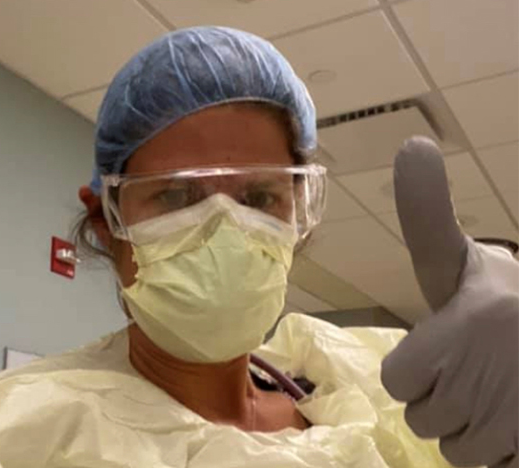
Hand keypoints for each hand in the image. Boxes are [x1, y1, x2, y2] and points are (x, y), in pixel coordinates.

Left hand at [381, 137, 518, 467]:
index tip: (449, 347)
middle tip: (481, 369)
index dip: (418, 368)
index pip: (396, 380)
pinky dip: (504, 452)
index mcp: (464, 326)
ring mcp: (513, 421)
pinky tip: (518, 418)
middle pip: (424, 420)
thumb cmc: (508, 300)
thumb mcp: (461, 261)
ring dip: (475, 429)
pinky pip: (495, 466)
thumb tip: (412, 144)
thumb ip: (427, 217)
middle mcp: (489, 377)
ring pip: (458, 450)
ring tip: (503, 393)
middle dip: (446, 399)